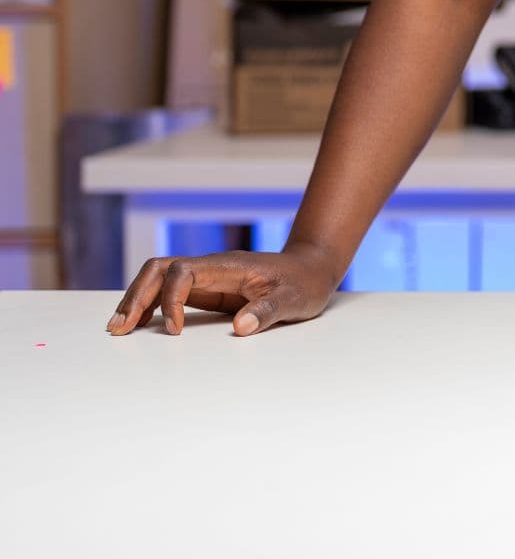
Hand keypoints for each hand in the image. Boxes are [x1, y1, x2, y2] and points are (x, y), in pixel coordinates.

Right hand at [105, 245, 341, 337]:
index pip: (183, 272)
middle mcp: (212, 267)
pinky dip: (151, 305)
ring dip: (137, 299)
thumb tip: (241, 327)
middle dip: (136, 296)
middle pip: (160, 269)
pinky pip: (170, 291)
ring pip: (160, 278)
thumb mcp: (295, 298)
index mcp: (229, 266)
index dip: (171, 299)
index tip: (174, 331)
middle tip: (119, 328)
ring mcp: (208, 277)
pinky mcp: (208, 289)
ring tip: (118, 328)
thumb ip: (268, 310)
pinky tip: (141, 323)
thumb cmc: (305, 283)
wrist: (313, 269)